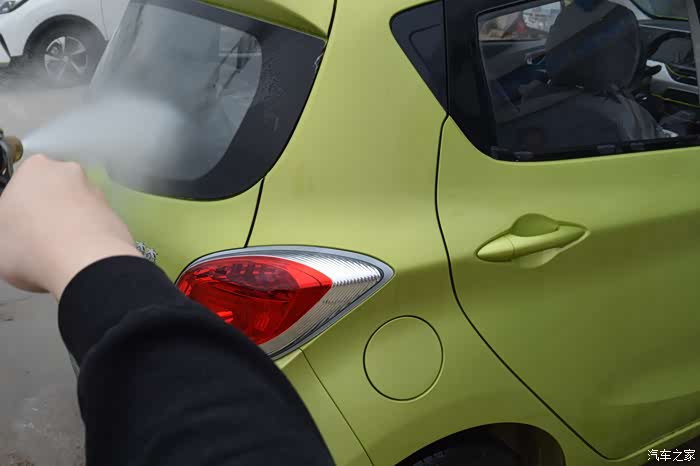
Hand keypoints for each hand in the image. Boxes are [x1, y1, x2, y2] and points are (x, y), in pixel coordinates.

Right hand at [0, 155, 140, 297]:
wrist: (87, 262)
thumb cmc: (30, 244)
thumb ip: (5, 225)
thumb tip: (15, 227)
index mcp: (35, 168)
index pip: (21, 185)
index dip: (17, 209)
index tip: (16, 229)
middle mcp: (70, 173)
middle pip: (52, 194)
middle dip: (46, 213)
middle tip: (37, 241)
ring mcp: (97, 193)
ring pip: (76, 209)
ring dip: (70, 226)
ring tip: (60, 254)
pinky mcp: (116, 215)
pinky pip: (96, 225)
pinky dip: (89, 238)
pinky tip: (81, 257)